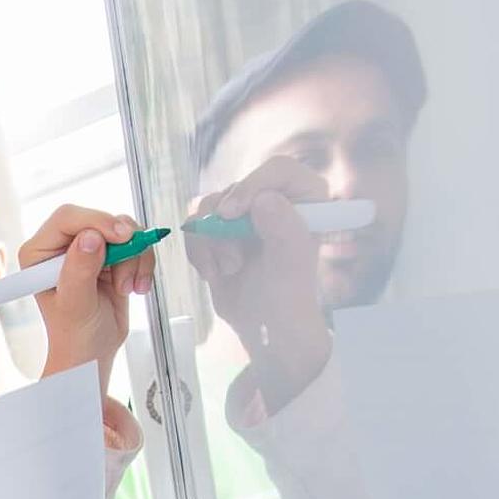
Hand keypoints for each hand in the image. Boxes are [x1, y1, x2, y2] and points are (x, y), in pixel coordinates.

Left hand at [21, 204, 151, 388]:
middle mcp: (60, 245)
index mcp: (39, 253)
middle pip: (98, 218)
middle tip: (128, 270)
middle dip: (121, 243)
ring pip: (123, 229)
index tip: (121, 237)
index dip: (96, 221)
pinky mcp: (110, 255)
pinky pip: (135, 243)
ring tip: (126, 289)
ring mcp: (87, 248)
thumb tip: (90, 237)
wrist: (92, 352)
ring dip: (134, 258)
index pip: (67, 217)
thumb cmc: (75, 335)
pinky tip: (135, 288)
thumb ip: (79, 271)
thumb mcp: (75, 305)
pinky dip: (142, 263)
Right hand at [186, 158, 332, 406]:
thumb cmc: (287, 299)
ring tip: (228, 270)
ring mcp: (245, 213)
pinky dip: (197, 251)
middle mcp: (275, 197)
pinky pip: (194, 225)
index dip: (251, 186)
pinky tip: (214, 272)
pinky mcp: (219, 229)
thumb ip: (284, 231)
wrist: (263, 327)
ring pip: (208, 206)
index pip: (277, 170)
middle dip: (225, 228)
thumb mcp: (291, 266)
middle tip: (233, 263)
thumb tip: (264, 200)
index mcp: (305, 197)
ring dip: (210, 243)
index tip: (230, 214)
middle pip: (235, 188)